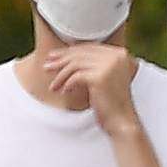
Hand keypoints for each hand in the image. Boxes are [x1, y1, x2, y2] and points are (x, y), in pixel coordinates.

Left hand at [20, 35, 137, 125]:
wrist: (121, 119)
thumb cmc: (109, 100)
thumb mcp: (102, 76)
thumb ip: (90, 63)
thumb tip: (60, 53)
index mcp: (120, 53)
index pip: (89, 47)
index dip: (69, 52)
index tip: (53, 56)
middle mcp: (117, 56)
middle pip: (81, 54)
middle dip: (60, 60)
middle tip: (46, 67)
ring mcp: (110, 65)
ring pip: (75, 65)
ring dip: (60, 75)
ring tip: (52, 85)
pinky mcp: (101, 77)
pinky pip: (75, 76)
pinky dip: (67, 84)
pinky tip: (63, 91)